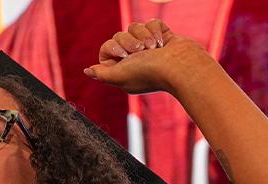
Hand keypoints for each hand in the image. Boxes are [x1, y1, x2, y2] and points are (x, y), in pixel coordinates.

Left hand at [83, 19, 213, 95]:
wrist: (180, 65)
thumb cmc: (150, 72)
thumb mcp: (119, 76)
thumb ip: (102, 74)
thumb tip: (88, 71)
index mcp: (122, 70)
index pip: (106, 50)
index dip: (112, 48)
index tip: (123, 55)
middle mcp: (134, 59)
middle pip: (119, 36)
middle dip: (129, 41)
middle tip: (140, 52)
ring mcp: (148, 47)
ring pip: (134, 27)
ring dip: (144, 36)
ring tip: (154, 48)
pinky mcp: (162, 36)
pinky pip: (150, 23)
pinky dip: (156, 31)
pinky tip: (163, 42)